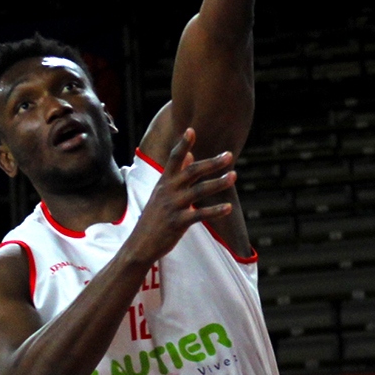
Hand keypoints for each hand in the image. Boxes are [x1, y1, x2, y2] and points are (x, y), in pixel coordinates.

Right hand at [128, 128, 234, 263]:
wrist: (140, 244)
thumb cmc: (154, 217)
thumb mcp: (161, 193)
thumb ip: (177, 173)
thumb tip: (191, 154)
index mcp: (164, 182)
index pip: (174, 159)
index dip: (182, 145)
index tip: (191, 130)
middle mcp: (167, 191)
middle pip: (191, 172)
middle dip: (211, 163)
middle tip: (229, 155)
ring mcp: (172, 206)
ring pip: (198, 191)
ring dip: (218, 183)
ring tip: (234, 176)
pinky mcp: (177, 223)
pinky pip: (199, 215)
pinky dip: (215, 211)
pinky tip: (229, 208)